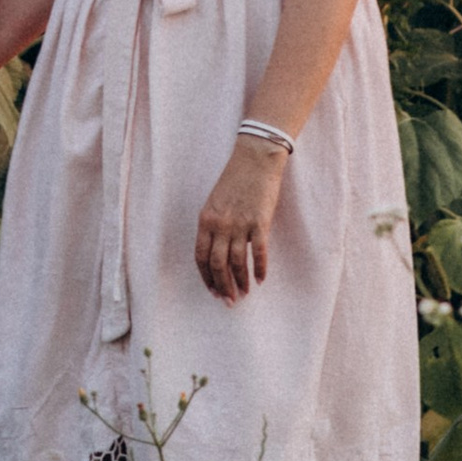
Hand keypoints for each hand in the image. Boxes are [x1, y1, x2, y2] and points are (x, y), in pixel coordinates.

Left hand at [195, 141, 283, 302]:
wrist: (255, 159)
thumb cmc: (235, 179)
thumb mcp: (216, 202)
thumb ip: (214, 226)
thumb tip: (219, 252)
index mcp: (205, 220)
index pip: (200, 257)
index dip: (206, 277)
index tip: (213, 291)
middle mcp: (220, 225)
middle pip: (217, 264)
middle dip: (223, 286)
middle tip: (229, 301)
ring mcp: (239, 224)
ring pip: (237, 263)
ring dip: (240, 282)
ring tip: (245, 293)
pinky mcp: (259, 222)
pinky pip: (258, 252)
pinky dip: (260, 269)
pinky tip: (261, 279)